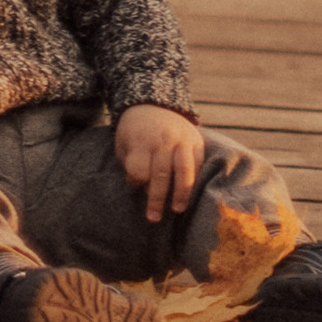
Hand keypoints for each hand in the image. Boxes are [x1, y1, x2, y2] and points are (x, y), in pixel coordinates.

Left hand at [113, 103, 203, 226]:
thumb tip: (141, 187)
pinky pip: (197, 164)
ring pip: (184, 171)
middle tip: (153, 218)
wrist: (153, 102)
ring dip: (181, 194)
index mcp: (141, 139)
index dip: (136, 180)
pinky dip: (194, 181)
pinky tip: (189, 195)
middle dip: (157, 199)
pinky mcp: (196, 141)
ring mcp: (182, 139)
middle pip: (161, 174)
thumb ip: (131, 164)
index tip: (134, 183)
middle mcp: (163, 139)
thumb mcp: (124, 143)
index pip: (140, 169)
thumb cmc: (135, 131)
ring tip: (177, 210)